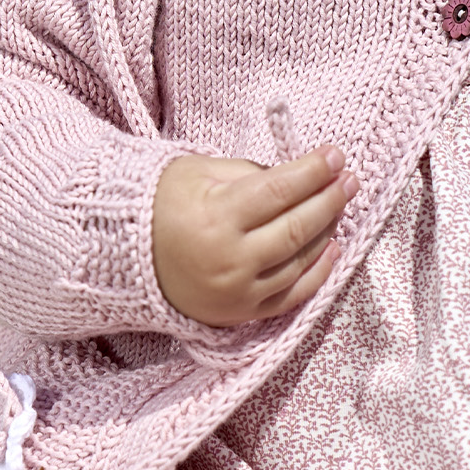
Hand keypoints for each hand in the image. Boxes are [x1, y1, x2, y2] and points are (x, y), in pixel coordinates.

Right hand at [152, 146, 357, 326]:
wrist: (121, 258)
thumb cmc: (159, 205)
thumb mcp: (198, 172)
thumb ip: (250, 173)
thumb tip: (299, 176)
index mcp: (215, 218)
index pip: (280, 191)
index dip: (312, 172)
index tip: (334, 156)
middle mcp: (230, 259)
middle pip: (297, 227)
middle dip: (329, 200)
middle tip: (348, 179)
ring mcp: (237, 291)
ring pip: (299, 261)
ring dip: (327, 231)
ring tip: (340, 206)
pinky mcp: (240, 313)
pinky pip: (291, 295)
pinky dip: (316, 273)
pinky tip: (331, 247)